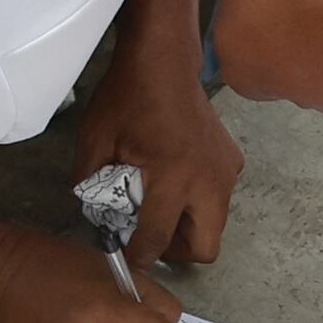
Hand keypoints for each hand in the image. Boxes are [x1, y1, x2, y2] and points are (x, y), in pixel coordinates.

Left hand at [73, 72, 239, 269]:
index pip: (158, 238)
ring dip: (188, 227)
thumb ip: (89, 184)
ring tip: (157, 208)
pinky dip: (198, 203)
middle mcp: (209, 181)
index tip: (125, 262)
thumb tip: (94, 217)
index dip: (139, 257)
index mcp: (173, 177)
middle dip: (175, 250)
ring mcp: (227, 171)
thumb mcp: (94, 141)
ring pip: (215, 225)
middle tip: (147, 235)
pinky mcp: (233, 160)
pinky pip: (219, 198)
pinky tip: (172, 182)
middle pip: (205, 247)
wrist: (163, 61)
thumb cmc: (126, 98)